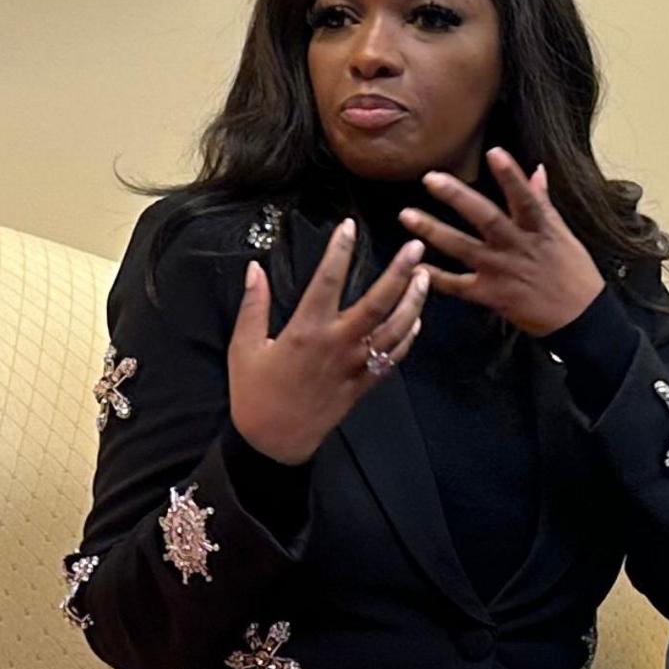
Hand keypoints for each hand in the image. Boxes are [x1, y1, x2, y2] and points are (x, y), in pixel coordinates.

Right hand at [226, 219, 431, 464]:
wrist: (272, 443)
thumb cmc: (254, 393)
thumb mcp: (243, 347)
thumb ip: (253, 305)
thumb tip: (253, 267)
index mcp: (306, 331)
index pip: (327, 281)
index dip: (339, 251)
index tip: (349, 225)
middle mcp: (337, 345)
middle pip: (376, 303)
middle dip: (398, 272)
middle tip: (415, 246)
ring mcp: (354, 366)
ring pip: (393, 330)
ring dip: (413, 302)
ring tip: (425, 276)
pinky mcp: (363, 385)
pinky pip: (392, 358)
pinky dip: (407, 338)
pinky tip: (417, 319)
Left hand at [403, 149, 605, 335]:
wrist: (581, 319)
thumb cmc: (574, 273)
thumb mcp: (563, 234)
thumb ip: (543, 202)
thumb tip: (536, 169)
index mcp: (538, 229)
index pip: (525, 197)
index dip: (510, 175)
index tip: (494, 152)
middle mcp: (518, 247)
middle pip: (486, 218)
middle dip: (457, 197)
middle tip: (430, 178)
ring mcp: (502, 271)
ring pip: (463, 248)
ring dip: (433, 231)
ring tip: (407, 216)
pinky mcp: (492, 295)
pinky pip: (458, 286)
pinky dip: (436, 277)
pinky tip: (414, 266)